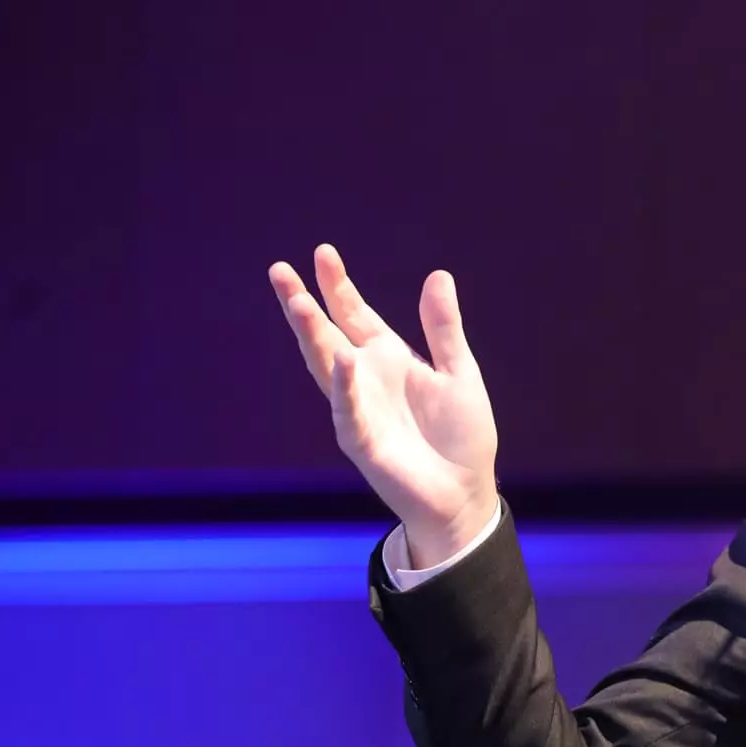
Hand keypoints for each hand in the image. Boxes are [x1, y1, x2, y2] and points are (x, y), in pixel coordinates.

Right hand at [270, 244, 499, 567]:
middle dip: (305, 304)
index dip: (339, 286)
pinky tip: (343, 362)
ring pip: (326, 368)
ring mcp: (359, 410)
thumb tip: (438, 275)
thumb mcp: (459, 372)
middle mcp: (366, 380)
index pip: (355, 315)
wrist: (464, 493)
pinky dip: (346, 388)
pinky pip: (350, 412)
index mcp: (389, 359)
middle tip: (280, 270)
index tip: (323, 253)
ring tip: (298, 303)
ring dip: (312, 337)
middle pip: (327, 335)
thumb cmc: (461, 436)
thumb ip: (444, 328)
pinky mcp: (364, 444)